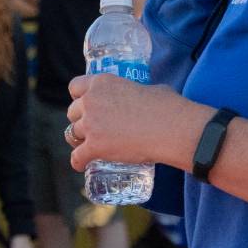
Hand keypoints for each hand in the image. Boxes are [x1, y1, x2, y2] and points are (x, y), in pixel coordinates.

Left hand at [66, 75, 202, 171]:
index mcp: (102, 83)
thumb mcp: (149, 88)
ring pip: (73, 134)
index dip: (78, 97)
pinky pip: (77, 157)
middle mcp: (91, 100)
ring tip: (88, 146)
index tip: (85, 105)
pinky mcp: (94, 146)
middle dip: (81, 120)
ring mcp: (91, 124)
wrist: (175, 129)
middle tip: (93, 128)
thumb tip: (143, 96)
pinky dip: (78, 162)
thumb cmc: (169, 108)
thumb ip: (136, 91)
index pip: (75, 86)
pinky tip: (82, 165)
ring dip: (80, 140)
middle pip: (72, 112)